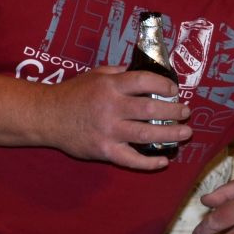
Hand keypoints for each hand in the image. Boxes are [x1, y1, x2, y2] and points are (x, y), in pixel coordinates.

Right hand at [43, 66, 191, 168]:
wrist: (47, 116)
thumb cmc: (73, 93)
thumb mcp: (95, 75)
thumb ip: (120, 73)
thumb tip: (146, 70)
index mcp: (110, 86)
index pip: (145, 81)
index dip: (164, 84)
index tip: (174, 89)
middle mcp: (111, 107)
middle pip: (151, 109)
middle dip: (174, 111)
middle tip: (185, 112)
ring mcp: (108, 131)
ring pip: (147, 135)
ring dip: (170, 134)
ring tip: (185, 133)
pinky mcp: (103, 150)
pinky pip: (131, 160)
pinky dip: (149, 163)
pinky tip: (163, 161)